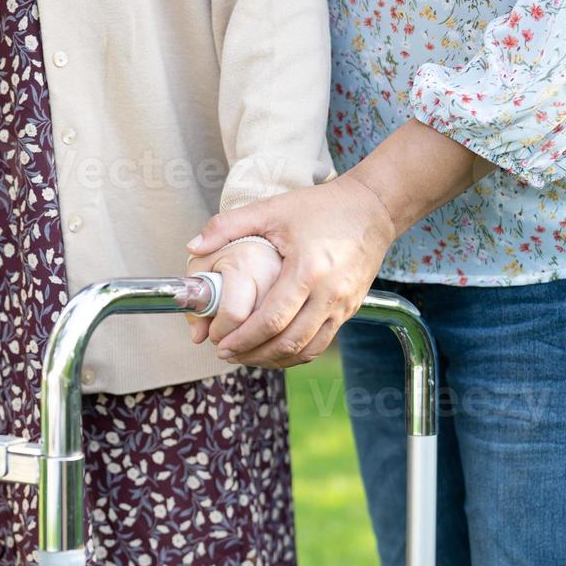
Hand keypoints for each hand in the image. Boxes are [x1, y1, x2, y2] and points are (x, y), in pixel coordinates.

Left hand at [185, 174, 397, 366]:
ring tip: (247, 356)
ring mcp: (343, 305)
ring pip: (305, 350)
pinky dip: (295, 353)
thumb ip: (228, 226)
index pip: (271, 320)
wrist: (374, 207)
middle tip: (227, 354)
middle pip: (287, 342)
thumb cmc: (322, 207)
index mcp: (308, 270)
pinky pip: (321, 343)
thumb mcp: (272, 209)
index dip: (243, 338)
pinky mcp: (351, 310)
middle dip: (253, 354)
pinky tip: (274, 350)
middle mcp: (330, 294)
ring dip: (274, 359)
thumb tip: (192, 247)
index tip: (221, 344)